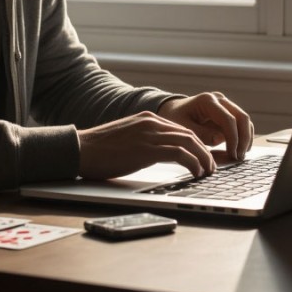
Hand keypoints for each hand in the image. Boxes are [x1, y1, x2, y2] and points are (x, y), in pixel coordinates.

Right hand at [77, 111, 217, 179]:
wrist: (80, 149)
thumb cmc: (99, 149)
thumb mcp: (126, 138)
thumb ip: (143, 140)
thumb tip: (157, 153)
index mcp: (147, 118)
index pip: (181, 129)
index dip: (196, 144)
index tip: (202, 157)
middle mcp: (151, 122)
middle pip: (190, 134)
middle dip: (204, 151)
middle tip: (211, 166)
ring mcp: (150, 134)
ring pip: (190, 142)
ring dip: (203, 158)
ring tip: (208, 171)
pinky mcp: (148, 149)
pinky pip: (180, 154)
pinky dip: (193, 163)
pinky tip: (196, 173)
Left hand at [158, 92, 253, 161]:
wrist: (172, 111)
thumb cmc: (175, 118)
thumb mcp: (182, 128)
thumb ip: (200, 134)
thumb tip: (219, 140)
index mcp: (207, 101)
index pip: (228, 119)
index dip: (233, 138)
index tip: (232, 155)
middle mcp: (220, 100)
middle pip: (242, 118)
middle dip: (243, 139)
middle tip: (239, 158)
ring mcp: (225, 105)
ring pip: (245, 121)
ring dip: (245, 139)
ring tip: (239, 157)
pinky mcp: (228, 114)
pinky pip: (241, 125)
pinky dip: (242, 138)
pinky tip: (237, 152)